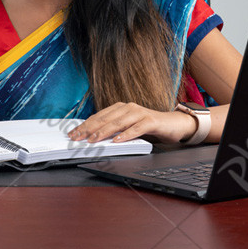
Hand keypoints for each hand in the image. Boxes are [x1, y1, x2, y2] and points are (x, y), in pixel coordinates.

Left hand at [67, 102, 197, 143]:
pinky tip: (117, 141)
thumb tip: (92, 138)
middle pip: (105, 119)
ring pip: (118, 123)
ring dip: (104, 132)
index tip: (73, 134)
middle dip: (89, 129)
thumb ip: (113, 130)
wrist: (173, 124)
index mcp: (120, 108)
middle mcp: (128, 107)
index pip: (98, 117)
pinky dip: (126, 135)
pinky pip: (136, 128)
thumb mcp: (127, 128)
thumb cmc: (148, 127)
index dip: (85, 125)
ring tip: (93, 140)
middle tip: (77, 138)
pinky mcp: (150, 121)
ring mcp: (139, 113)